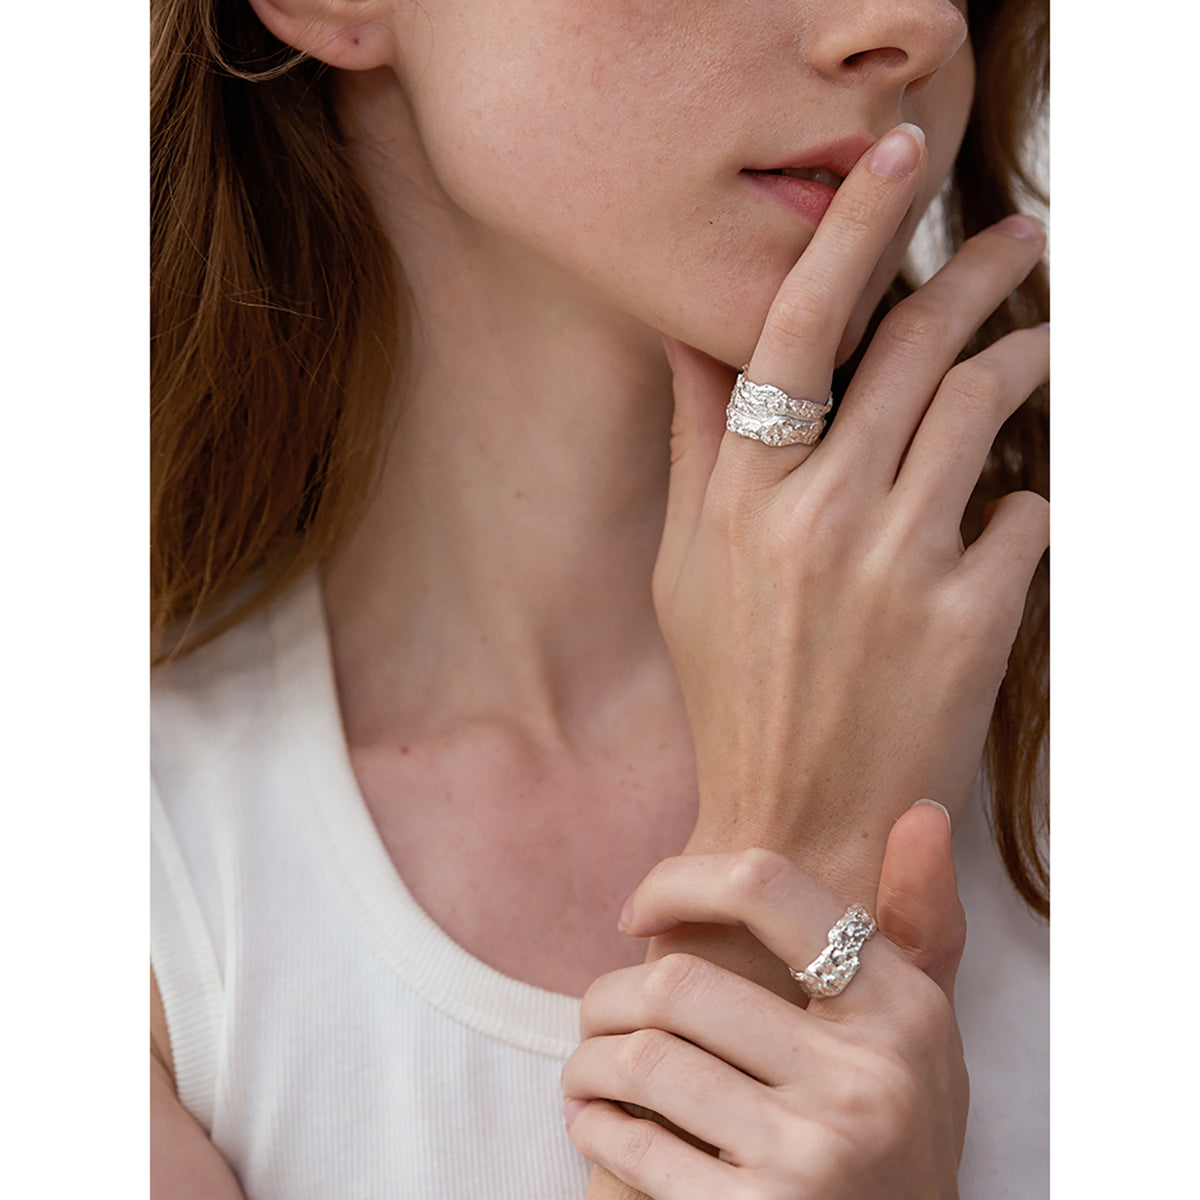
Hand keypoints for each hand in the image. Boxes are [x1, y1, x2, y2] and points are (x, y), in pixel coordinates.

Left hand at [565, 803, 968, 1199]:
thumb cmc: (897, 1131)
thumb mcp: (926, 1032)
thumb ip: (920, 923)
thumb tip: (922, 809)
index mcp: (902, 1009)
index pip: (765, 887)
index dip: (677, 880)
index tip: (636, 910)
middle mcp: (867, 1079)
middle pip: (679, 983)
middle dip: (608, 997)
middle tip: (596, 1013)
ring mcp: (815, 1157)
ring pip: (644, 1063)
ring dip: (588, 1063)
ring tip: (585, 1068)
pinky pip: (638, 1148)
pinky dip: (596, 1128)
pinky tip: (594, 1123)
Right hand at [653, 123, 1048, 899]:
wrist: (796, 824)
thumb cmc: (735, 693)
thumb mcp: (685, 569)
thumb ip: (698, 447)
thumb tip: (694, 342)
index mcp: (740, 497)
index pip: (794, 328)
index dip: (850, 230)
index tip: (897, 161)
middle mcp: (817, 515)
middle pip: (912, 346)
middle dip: (978, 273)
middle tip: (1020, 242)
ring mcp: (897, 564)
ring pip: (984, 407)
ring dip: (1023, 360)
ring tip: (1038, 343)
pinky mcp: (971, 619)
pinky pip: (1025, 513)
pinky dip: (1027, 498)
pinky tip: (1012, 507)